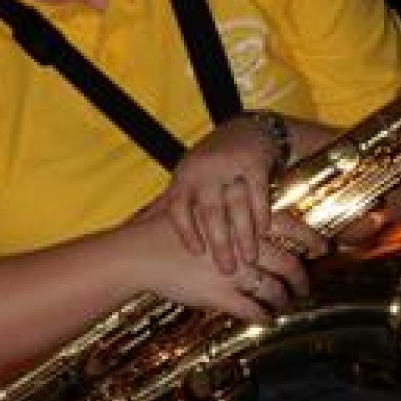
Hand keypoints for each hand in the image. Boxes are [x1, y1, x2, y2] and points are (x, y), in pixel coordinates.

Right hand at [134, 195, 321, 323]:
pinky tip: (267, 321)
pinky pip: (251, 311)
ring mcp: (234, 272)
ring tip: (286, 306)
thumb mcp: (207, 213)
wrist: (142, 252)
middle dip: (301, 280)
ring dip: (285, 301)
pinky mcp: (219, 295)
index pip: (291, 227)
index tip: (323, 248)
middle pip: (289, 264)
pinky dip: (263, 317)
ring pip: (274, 290)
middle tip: (305, 288)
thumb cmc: (171, 232)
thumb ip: (234, 219)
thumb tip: (255, 223)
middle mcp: (244, 246)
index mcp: (244, 222)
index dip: (312, 239)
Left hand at [159, 116, 322, 285]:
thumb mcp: (185, 177)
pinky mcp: (253, 163)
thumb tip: (135, 229)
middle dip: (220, 242)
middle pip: (211, 211)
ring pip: (237, 204)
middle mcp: (204, 171)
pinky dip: (261, 213)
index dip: (186, 231)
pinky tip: (264, 232)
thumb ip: (167, 203)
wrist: (244, 130)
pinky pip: (258, 192)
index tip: (196, 254)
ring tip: (249, 259)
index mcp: (183, 177)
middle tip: (227, 270)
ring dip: (244, 234)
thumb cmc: (209, 163)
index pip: (179, 206)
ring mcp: (229, 166)